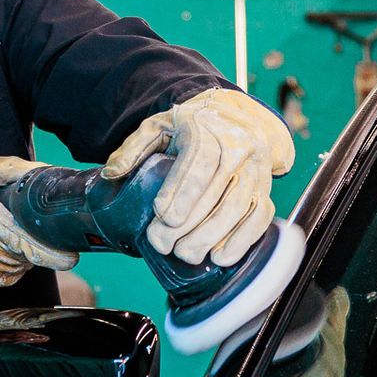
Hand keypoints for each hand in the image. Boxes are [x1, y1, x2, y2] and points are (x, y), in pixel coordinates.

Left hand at [101, 88, 294, 266]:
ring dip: (213, 235)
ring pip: (240, 205)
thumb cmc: (191, 127)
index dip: (182, 188)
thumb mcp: (158, 127)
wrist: (236, 119)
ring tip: (186, 254)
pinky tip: (220, 257)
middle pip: (219, 187)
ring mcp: (255, 170)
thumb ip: (133, 148)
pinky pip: (261, 217)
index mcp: (207, 127)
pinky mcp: (264, 191)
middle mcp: (239, 146)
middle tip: (163, 244)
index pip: (201, 157)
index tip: (162, 215)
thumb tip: (112, 174)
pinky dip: (242, 240)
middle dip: (190, 221)